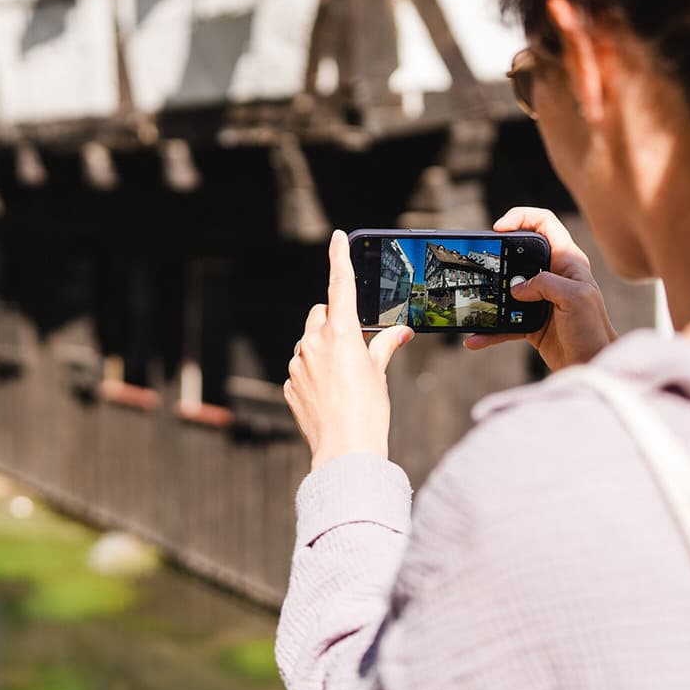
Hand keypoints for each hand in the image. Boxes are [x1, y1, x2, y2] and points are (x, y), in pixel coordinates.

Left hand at [285, 230, 414, 468]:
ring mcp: (298, 364)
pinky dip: (314, 374)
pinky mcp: (289, 385)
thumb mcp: (379, 374)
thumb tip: (400, 332)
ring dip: (323, 350)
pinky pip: (301, 369)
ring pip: (309, 342)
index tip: (337, 237)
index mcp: (340, 333)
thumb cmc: (368, 411)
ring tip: (344, 381)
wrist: (345, 452)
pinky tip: (330, 397)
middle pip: (321, 314)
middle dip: (334, 321)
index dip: (339, 258)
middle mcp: (313, 343)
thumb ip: (384, 346)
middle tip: (354, 347)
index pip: (340, 285)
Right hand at [464, 206, 616, 369]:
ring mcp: (540, 298)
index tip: (499, 228)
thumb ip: (546, 284)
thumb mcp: (576, 298)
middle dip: (497, 256)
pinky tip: (476, 338)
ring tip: (474, 300)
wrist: (593, 365)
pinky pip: (504, 321)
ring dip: (489, 294)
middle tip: (482, 263)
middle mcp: (553, 275)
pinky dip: (490, 330)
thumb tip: (516, 288)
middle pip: (518, 253)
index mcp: (567, 261)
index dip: (520, 217)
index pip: (544, 223)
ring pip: (506, 287)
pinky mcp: (530, 321)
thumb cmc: (593, 331)